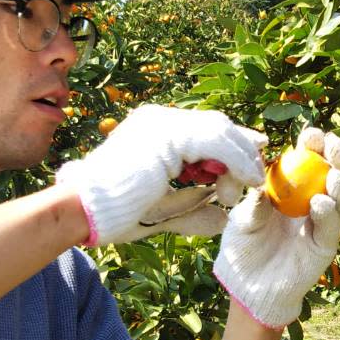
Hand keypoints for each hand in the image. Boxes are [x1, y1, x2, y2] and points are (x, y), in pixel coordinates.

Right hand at [55, 105, 266, 245]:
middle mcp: (159, 119)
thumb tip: (220, 219)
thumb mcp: (164, 212)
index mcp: (154, 130)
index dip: (234, 144)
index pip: (205, 129)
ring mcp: (162, 122)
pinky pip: (216, 140)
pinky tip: (245, 180)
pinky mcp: (167, 133)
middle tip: (256, 176)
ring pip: (220, 130)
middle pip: (216, 124)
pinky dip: (236, 159)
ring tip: (243, 188)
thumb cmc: (115, 213)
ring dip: (239, 159)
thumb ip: (192, 210)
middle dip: (242, 150)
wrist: (83, 209)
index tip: (253, 164)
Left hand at [213, 127, 339, 329]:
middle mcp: (312, 201)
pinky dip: (328, 214)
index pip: (308, 159)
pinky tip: (320, 203)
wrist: (246, 284)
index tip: (311, 134)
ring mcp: (321, 224)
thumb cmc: (242, 246)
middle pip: (333, 173)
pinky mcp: (324, 247)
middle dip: (338, 156)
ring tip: (333, 177)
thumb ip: (254, 204)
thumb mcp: (242, 219)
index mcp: (292, 188)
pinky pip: (331, 227)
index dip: (314, 145)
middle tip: (334, 144)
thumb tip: (262, 186)